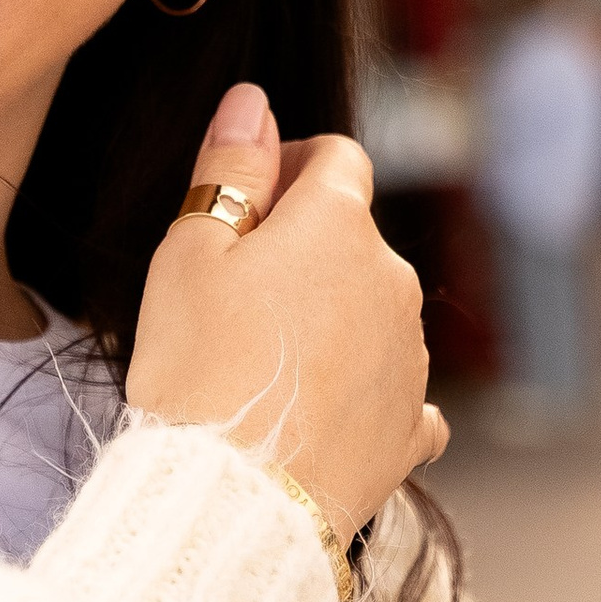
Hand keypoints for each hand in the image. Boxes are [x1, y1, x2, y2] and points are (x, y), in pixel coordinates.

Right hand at [126, 81, 446, 536]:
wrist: (230, 501)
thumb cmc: (196, 368)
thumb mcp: (190, 252)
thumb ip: (230, 166)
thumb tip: (254, 101)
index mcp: (340, 225)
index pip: (338, 157)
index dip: (290, 167)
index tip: (245, 205)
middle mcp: (394, 282)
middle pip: (354, 239)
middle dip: (305, 251)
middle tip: (232, 297)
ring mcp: (411, 358)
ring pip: (372, 312)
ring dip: (330, 318)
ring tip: (262, 364)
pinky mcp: (410, 428)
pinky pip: (393, 391)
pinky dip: (361, 390)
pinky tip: (317, 413)